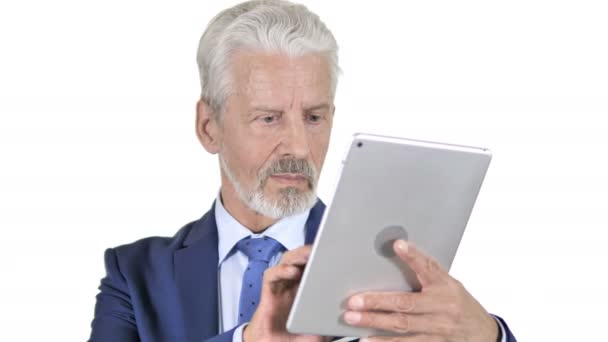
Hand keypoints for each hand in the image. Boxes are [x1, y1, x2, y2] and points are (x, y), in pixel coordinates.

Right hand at [243, 245, 330, 341]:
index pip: (314, 266)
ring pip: (286, 262)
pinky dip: (281, 270)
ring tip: (309, 254)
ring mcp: (280, 288)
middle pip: (300, 259)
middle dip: (310, 251)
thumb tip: (353, 315)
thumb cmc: (296, 339)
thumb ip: (333, 321)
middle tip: (323, 246)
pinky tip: (292, 272)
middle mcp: (293, 285)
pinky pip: (271, 275)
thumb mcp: (321, 331)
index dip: (322, 256)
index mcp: (307, 290)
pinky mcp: (268, 293)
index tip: (336, 251)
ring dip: (297, 256)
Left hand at [343, 240, 498, 341]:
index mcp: (445, 286)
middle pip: (405, 304)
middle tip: (353, 301)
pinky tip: (369, 341)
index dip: (413, 256)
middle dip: (377, 302)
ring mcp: (438, 329)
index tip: (398, 244)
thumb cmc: (459, 304)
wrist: (483, 333)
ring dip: (375, 323)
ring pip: (402, 326)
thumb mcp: (448, 283)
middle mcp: (442, 307)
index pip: (428, 267)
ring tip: (354, 320)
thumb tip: (398, 250)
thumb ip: (426, 272)